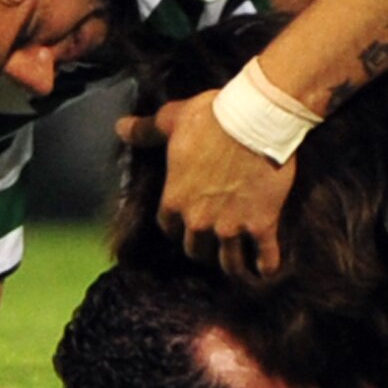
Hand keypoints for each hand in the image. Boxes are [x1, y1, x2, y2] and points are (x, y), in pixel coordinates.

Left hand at [151, 90, 296, 281]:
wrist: (255, 118)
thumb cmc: (212, 117)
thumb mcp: (173, 120)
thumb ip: (146, 130)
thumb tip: (121, 127)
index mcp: (175, 199)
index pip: (169, 228)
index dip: (178, 227)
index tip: (186, 225)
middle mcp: (199, 220)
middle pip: (196, 250)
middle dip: (203, 249)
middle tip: (214, 244)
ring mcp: (231, 226)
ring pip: (229, 262)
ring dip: (233, 265)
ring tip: (240, 267)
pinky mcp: (261, 223)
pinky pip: (264, 255)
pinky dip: (266, 265)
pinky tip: (267, 269)